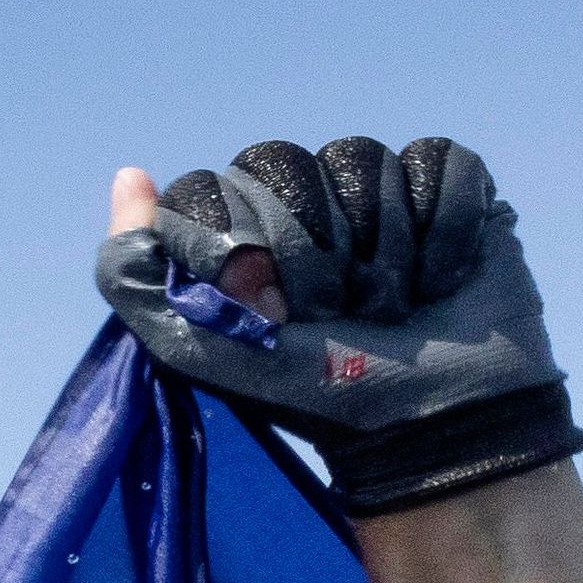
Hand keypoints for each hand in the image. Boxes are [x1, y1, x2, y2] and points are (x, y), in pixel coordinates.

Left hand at [90, 136, 582, 515]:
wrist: (432, 422)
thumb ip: (135, 275)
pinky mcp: (452, 187)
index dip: (237, 251)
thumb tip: (129, 175)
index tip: (265, 313)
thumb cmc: (311, 392)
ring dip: (379, 250)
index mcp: (234, 230)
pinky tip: (442, 279)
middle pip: (283, 165)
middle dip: (309, 254)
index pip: (212, 188)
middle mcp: (301, 199)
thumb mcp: (195, 349)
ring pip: (360, 161)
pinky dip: (442, 229)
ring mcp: (376, 188)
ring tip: (393, 305)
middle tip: (334, 314)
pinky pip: (438, 163)